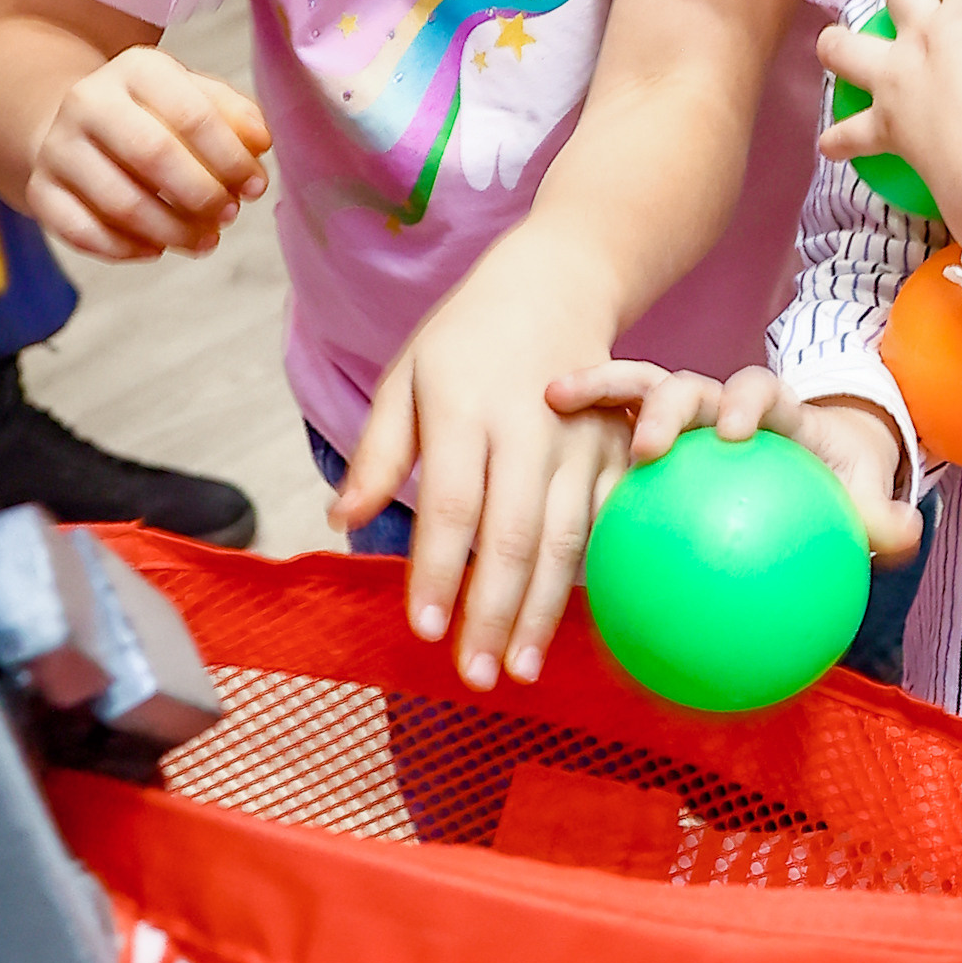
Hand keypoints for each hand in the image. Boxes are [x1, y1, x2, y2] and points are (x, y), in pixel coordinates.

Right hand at [25, 47, 269, 260]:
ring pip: (119, 202)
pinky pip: (81, 231)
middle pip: (153, 156)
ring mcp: (58, 147)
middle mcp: (89, 101)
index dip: (231, 158)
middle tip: (229, 217)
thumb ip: (236, 116)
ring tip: (204, 241)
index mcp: (138, 69)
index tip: (255, 187)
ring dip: (171, 231)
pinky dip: (125, 249)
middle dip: (202, 196)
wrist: (77, 121)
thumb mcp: (197, 98)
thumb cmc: (157, 115)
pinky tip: (155, 249)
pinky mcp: (40, 189)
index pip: (191, 114)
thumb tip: (259, 144)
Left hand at [337, 230, 625, 691]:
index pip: (450, 504)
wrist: (557, 284)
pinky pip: (610, 525)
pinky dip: (594, 579)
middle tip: (477, 677)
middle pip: (513, 535)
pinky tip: (577, 626)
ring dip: (544, 611)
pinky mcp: (621, 450)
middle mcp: (530, 428)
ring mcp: (584, 440)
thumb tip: (340, 518)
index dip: (437, 571)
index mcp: (466, 409)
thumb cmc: (467, 338)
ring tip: (522, 669)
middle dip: (493, 613)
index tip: (423, 629)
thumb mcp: (406, 377)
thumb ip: (377, 452)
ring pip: (568, 540)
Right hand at [550, 362, 923, 562]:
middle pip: (688, 386)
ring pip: (633, 390)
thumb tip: (907, 534)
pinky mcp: (638, 433)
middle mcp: (717, 406)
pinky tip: (531, 452)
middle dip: (666, 403)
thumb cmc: (829, 485)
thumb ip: (879, 519)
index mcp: (770, 411)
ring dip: (599, 389)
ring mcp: (673, 416)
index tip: (737, 430)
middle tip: (648, 445)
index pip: (759, 391)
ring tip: (558, 399)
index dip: (748, 401)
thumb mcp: (858, 497)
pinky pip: (602, 427)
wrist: (803, 471)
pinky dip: (572, 423)